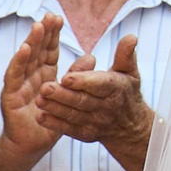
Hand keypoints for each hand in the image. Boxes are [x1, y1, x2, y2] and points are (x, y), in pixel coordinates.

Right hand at [0, 16, 64, 165]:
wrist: (32, 146)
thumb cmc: (49, 123)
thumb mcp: (69, 98)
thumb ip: (76, 77)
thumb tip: (92, 56)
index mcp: (44, 75)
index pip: (49, 51)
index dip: (53, 35)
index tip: (58, 18)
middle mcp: (30, 76)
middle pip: (37, 50)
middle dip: (42, 32)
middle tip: (49, 15)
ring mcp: (18, 84)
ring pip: (25, 59)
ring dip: (31, 42)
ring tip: (37, 26)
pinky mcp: (10, 96)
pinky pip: (14, 76)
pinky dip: (18, 62)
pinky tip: (24, 49)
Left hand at [35, 32, 151, 161]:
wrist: (130, 126)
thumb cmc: (125, 92)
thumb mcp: (129, 72)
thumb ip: (125, 55)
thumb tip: (131, 37)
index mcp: (115, 89)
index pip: (98, 85)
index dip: (83, 81)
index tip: (66, 77)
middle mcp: (105, 108)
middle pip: (82, 101)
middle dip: (63, 95)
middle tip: (45, 87)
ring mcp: (95, 123)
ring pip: (73, 115)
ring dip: (55, 109)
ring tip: (39, 100)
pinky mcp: (85, 134)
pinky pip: (69, 129)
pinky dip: (55, 124)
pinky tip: (41, 117)